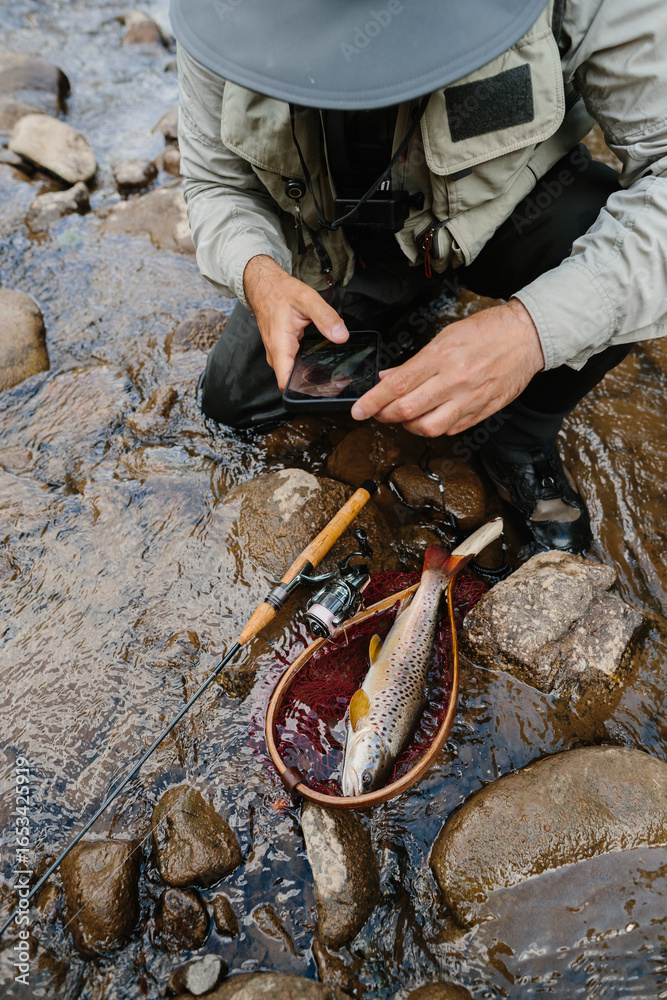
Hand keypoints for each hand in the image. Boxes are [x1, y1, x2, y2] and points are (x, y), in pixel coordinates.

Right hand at [243, 255, 348, 389]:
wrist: (264, 286)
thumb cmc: (280, 292)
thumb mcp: (307, 299)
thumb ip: (325, 317)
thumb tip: (341, 335)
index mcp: (280, 346)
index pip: (286, 382)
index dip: (303, 390)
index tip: (322, 389)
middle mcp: (276, 354)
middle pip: (293, 381)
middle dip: (312, 384)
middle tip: (335, 381)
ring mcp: (278, 354)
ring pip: (294, 373)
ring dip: (310, 373)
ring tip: (331, 372)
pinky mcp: (282, 350)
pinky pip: (294, 363)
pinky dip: (307, 362)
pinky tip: (320, 358)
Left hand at [350, 298, 543, 435]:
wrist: (528, 337)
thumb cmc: (487, 331)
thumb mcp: (445, 336)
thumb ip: (415, 362)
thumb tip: (389, 378)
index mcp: (442, 356)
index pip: (398, 385)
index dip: (373, 401)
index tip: (358, 410)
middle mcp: (456, 380)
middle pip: (408, 410)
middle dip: (384, 416)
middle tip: (376, 413)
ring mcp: (470, 399)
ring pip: (428, 428)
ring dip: (408, 426)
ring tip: (404, 416)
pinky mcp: (483, 411)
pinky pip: (451, 430)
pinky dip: (434, 427)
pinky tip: (430, 416)